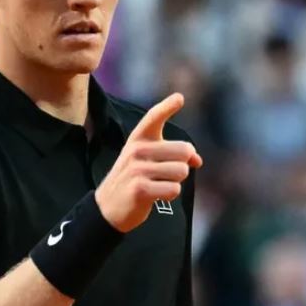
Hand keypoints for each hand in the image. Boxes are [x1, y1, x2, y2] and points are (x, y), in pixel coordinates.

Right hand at [95, 93, 202, 231]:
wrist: (108, 208)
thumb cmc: (135, 179)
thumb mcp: (148, 160)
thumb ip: (173, 154)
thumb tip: (198, 161)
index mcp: (139, 138)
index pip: (154, 117)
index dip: (167, 107)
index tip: (179, 98)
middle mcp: (137, 150)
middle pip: (184, 150)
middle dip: (184, 164)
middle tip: (166, 173)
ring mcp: (137, 169)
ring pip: (182, 171)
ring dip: (176, 181)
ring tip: (158, 184)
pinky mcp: (140, 189)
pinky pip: (174, 189)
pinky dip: (170, 194)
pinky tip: (155, 195)